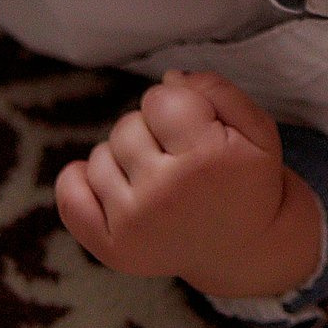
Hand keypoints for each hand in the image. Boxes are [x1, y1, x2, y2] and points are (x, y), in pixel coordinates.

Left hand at [56, 71, 323, 300]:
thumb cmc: (248, 180)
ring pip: (100, 155)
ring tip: (160, 180)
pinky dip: (82, 182)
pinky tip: (115, 185)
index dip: (180, 105)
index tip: (199, 129)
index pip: (160, 98)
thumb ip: (217, 90)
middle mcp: (164, 195)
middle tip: (181, 159)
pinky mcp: (113, 248)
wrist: (246, 248)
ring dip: (125, 159)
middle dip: (152, 132)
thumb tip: (167, 78)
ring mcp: (134, 224)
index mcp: (205, 160)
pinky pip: (70, 195)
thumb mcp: (257, 128)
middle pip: (127, 125)